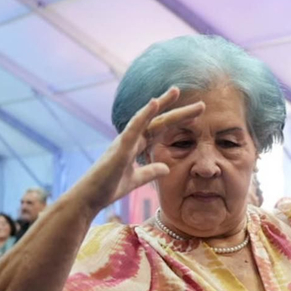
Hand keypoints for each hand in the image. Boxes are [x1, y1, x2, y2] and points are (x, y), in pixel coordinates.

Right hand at [68, 88, 203, 213]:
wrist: (89, 198)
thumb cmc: (108, 188)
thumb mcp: (136, 180)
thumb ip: (150, 172)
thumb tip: (166, 168)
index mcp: (135, 146)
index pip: (160, 130)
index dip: (176, 121)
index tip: (196, 115)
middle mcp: (130, 139)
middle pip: (157, 121)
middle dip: (177, 111)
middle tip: (200, 103)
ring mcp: (124, 142)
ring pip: (146, 119)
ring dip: (161, 104)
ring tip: (176, 92)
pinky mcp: (119, 148)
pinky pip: (134, 128)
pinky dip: (144, 115)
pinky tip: (154, 103)